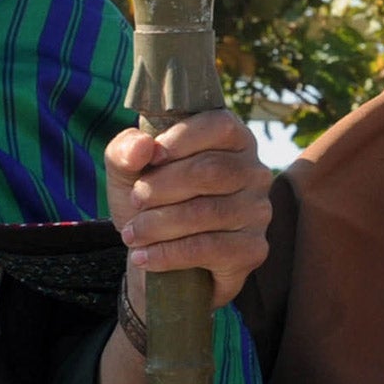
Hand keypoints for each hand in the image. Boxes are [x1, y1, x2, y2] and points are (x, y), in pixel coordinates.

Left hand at [105, 109, 271, 309]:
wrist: (162, 256)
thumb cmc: (151, 200)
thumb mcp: (128, 171)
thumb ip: (126, 151)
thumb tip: (141, 146)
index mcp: (232, 140)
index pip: (219, 126)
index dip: (182, 139)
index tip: (150, 158)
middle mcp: (254, 172)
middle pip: (211, 171)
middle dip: (163, 186)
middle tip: (135, 200)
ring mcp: (258, 211)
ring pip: (209, 212)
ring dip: (160, 224)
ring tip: (132, 234)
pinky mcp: (253, 248)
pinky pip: (211, 248)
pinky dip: (170, 254)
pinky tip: (145, 257)